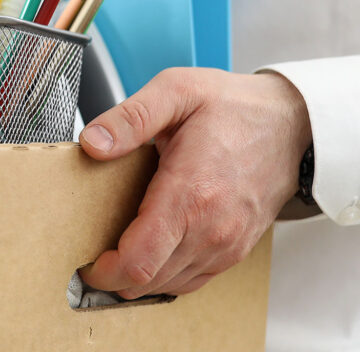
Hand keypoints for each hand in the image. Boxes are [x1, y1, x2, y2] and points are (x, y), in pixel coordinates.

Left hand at [78, 68, 311, 297]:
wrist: (292, 124)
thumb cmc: (234, 108)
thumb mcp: (176, 92)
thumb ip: (130, 118)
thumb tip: (93, 142)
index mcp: (190, 193)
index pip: (138, 260)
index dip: (103, 270)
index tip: (85, 258)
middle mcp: (211, 229)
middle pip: (147, 281)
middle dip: (112, 276)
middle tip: (91, 254)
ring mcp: (226, 244)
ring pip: (167, 285)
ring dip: (136, 278)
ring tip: (115, 252)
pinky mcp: (234, 250)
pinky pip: (191, 279)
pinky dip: (163, 274)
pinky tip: (149, 252)